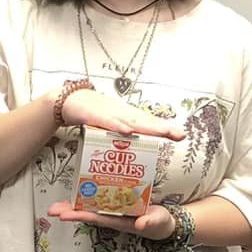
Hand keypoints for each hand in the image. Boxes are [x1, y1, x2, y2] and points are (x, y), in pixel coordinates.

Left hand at [47, 200, 176, 237]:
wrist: (164, 221)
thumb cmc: (160, 222)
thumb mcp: (157, 221)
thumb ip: (150, 222)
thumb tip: (140, 224)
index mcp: (119, 221)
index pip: (96, 218)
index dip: (80, 216)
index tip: (65, 215)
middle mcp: (112, 215)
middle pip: (87, 213)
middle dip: (69, 211)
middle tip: (52, 210)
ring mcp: (113, 209)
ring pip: (89, 206)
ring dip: (73, 205)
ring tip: (56, 205)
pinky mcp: (117, 201)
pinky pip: (99, 198)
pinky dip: (87, 194)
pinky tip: (77, 190)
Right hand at [58, 87, 185, 140]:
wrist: (71, 100)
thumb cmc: (94, 114)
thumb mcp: (110, 125)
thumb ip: (120, 138)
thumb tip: (130, 151)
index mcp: (127, 118)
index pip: (149, 124)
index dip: (164, 129)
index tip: (181, 135)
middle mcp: (122, 115)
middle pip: (145, 122)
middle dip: (162, 128)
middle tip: (179, 134)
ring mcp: (110, 114)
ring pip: (131, 121)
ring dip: (147, 128)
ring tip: (162, 132)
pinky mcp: (95, 115)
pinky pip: (108, 122)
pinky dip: (118, 126)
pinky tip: (127, 131)